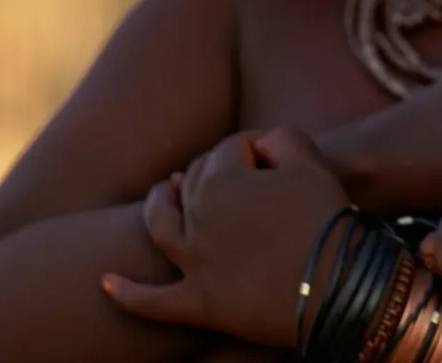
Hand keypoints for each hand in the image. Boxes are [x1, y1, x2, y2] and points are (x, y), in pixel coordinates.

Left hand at [102, 129, 352, 346]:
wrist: (336, 282)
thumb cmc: (325, 216)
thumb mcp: (309, 160)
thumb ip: (279, 138)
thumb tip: (259, 146)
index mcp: (220, 181)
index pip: (229, 149)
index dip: (255, 148)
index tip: (278, 156)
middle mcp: (195, 218)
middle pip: (195, 182)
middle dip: (213, 171)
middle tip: (243, 175)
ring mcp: (191, 263)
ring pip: (160, 227)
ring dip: (157, 207)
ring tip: (161, 194)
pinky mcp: (197, 303)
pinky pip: (152, 300)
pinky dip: (127, 293)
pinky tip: (106, 283)